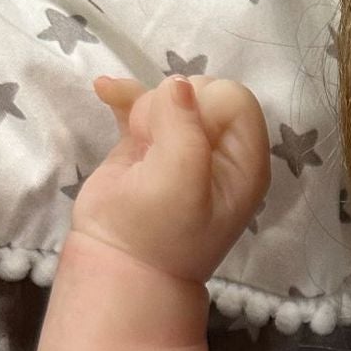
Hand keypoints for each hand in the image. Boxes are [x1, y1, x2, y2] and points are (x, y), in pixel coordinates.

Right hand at [71, 73, 272, 284]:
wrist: (121, 265)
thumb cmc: (160, 232)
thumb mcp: (181, 183)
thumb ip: (185, 129)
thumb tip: (179, 85)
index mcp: (245, 162)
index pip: (235, 100)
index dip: (204, 107)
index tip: (181, 138)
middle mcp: (220, 151)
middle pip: (202, 91)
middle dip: (173, 107)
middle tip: (156, 147)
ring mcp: (184, 144)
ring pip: (170, 93)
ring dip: (147, 105)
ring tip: (137, 141)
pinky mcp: (149, 143)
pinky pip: (142, 101)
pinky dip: (124, 94)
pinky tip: (105, 91)